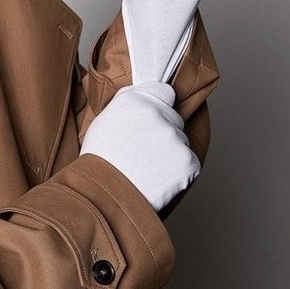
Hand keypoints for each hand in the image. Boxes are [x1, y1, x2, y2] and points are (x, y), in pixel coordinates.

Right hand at [80, 82, 199, 210]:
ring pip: (180, 141)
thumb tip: (140, 91)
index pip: (164, 91)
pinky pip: (189, 161)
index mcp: (135, 101)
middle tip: (145, 151)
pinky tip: (159, 179)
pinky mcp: (188, 161)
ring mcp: (174, 137)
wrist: (106, 197)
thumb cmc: (100, 162)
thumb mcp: (103, 121)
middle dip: (164, 132)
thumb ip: (126, 102)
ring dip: (170, 152)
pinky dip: (179, 171)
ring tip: (148, 169)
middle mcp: (157, 114)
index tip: (154, 118)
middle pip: (173, 118)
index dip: (159, 105)